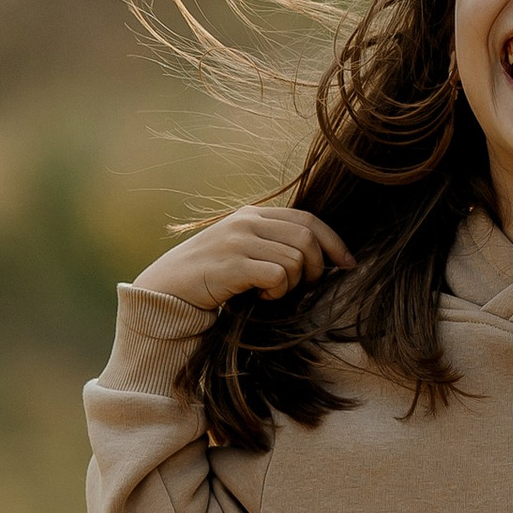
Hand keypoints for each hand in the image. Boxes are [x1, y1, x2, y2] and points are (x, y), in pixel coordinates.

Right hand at [132, 202, 354, 313]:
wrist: (164, 293)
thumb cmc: (209, 279)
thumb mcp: (242, 251)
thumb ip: (272, 245)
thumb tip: (322, 258)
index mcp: (252, 214)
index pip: (308, 219)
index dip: (334, 242)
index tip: (348, 265)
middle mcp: (246, 221)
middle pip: (307, 238)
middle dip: (316, 267)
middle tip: (303, 287)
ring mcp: (237, 241)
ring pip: (295, 259)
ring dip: (291, 284)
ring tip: (269, 293)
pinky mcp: (231, 263)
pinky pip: (278, 275)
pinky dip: (276, 292)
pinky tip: (258, 298)